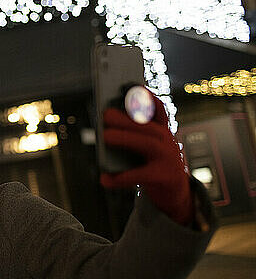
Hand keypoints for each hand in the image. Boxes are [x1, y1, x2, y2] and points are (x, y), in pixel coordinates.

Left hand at [100, 91, 192, 224]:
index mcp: (162, 131)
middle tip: (106, 114)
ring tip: (105, 136)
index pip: (158, 109)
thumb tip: (104, 127)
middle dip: (127, 118)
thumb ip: (130, 135)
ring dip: (125, 138)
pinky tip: (105, 178)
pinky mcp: (163, 178)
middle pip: (147, 125)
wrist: (175, 195)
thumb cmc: (153, 165)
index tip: (135, 86)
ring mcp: (168, 159)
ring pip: (146, 144)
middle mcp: (167, 141)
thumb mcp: (145, 148)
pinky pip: (139, 175)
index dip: (148, 97)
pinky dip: (120, 178)